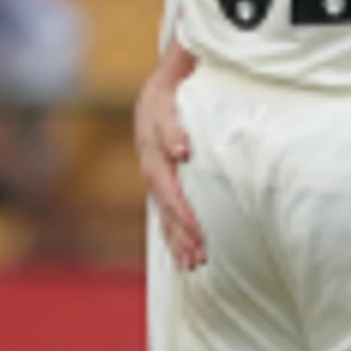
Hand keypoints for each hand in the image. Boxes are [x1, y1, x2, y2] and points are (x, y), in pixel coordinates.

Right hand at [134, 52, 203, 271]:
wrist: (160, 85)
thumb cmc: (170, 93)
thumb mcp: (167, 103)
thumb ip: (173, 129)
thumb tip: (182, 152)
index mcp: (153, 156)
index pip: (169, 193)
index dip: (182, 215)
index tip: (198, 234)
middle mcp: (152, 170)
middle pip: (166, 211)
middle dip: (181, 237)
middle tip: (198, 261)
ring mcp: (156, 177)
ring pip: (164, 215)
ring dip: (177, 241)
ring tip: (192, 265)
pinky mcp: (162, 179)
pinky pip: (166, 210)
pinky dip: (174, 231)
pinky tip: (183, 250)